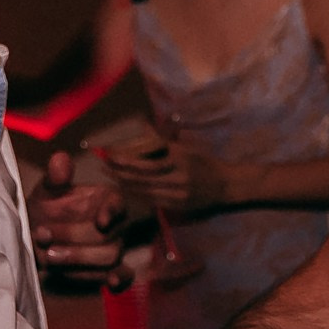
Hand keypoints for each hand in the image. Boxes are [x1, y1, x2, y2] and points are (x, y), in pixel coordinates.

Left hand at [28, 152, 131, 289]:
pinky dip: (119, 279)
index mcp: (106, 199)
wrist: (37, 235)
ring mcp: (114, 248)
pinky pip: (123, 276)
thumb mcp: (46, 190)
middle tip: (42, 236)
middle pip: (108, 237)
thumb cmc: (46, 208)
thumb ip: (54, 177)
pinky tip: (110, 282)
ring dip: (78, 259)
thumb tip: (60, 159)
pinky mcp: (110, 270)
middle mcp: (116, 225)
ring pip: (109, 258)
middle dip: (74, 239)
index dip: (112, 213)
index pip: (117, 204)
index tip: (100, 221)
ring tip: (48, 256)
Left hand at [102, 134, 230, 215]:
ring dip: (123, 183)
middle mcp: (178, 175)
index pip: (147, 159)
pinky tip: (125, 189)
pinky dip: (135, 194)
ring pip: (143, 189)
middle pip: (141, 176)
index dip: (126, 159)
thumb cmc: (205, 162)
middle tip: (103, 165)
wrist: (225, 185)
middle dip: (119, 171)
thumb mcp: (187, 146)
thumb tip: (143, 124)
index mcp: (181, 157)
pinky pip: (150, 199)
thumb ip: (163, 138)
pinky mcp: (176, 204)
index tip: (111, 154)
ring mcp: (177, 192)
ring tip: (109, 177)